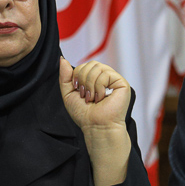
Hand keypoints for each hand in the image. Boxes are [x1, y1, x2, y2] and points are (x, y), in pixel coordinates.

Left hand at [59, 58, 130, 185]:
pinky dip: (98, 87)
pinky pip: (106, 74)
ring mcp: (115, 80)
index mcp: (96, 79)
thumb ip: (65, 76)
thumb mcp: (68, 93)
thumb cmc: (84, 115)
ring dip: (90, 85)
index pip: (85, 65)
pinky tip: (101, 98)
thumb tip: (62, 59)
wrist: (95, 126)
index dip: (78, 75)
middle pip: (91, 63)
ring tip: (93, 98)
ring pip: (97, 67)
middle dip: (83, 79)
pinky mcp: (122, 84)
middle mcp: (106, 78)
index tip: (79, 91)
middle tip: (85, 96)